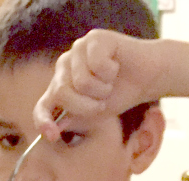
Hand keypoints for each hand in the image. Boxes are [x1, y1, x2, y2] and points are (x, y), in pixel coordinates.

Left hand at [34, 30, 163, 138]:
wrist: (145, 78)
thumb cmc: (118, 96)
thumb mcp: (92, 115)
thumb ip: (72, 119)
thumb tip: (53, 127)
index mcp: (60, 86)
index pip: (43, 106)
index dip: (43, 121)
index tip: (53, 135)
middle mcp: (64, 66)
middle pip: (61, 93)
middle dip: (85, 107)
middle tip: (102, 103)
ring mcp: (77, 50)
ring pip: (81, 82)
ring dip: (101, 90)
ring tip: (110, 83)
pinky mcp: (93, 38)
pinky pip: (97, 64)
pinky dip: (110, 73)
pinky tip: (116, 67)